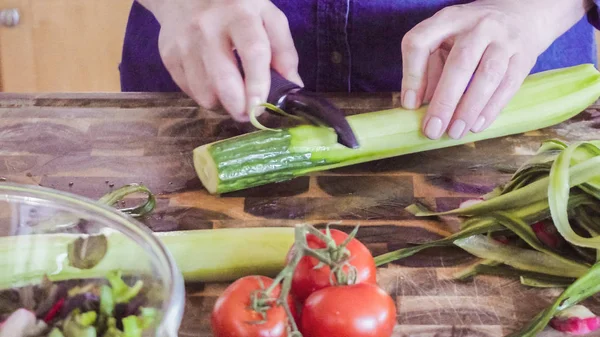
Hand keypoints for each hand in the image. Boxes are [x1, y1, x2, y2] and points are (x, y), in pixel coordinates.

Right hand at [138, 0, 302, 120]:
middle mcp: (208, 27)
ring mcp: (184, 42)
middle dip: (239, 106)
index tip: (260, 109)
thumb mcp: (267, 17)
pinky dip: (205, 95)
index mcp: (241, 14)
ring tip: (231, 93)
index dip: (258, 84)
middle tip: (248, 114)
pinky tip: (212, 82)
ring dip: (222, 103)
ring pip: (204, 92)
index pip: (252, 52)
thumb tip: (293, 87)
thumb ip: (284, 51)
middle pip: (223, 79)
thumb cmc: (236, 9)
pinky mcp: (168, 55)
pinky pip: (189, 91)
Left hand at [400, 0, 591, 139]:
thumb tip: (416, 105)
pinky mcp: (525, 56)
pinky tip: (477, 125)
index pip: (421, 42)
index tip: (410, 105)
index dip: (413, 75)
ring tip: (455, 132)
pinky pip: (508, 85)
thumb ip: (428, 68)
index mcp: (448, 19)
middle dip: (444, 100)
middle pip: (460, 62)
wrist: (522, 14)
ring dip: (469, 108)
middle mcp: (478, 25)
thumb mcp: (445, 38)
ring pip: (488, 75)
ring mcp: (505, 39)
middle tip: (433, 130)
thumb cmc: (471, 34)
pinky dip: (491, 108)